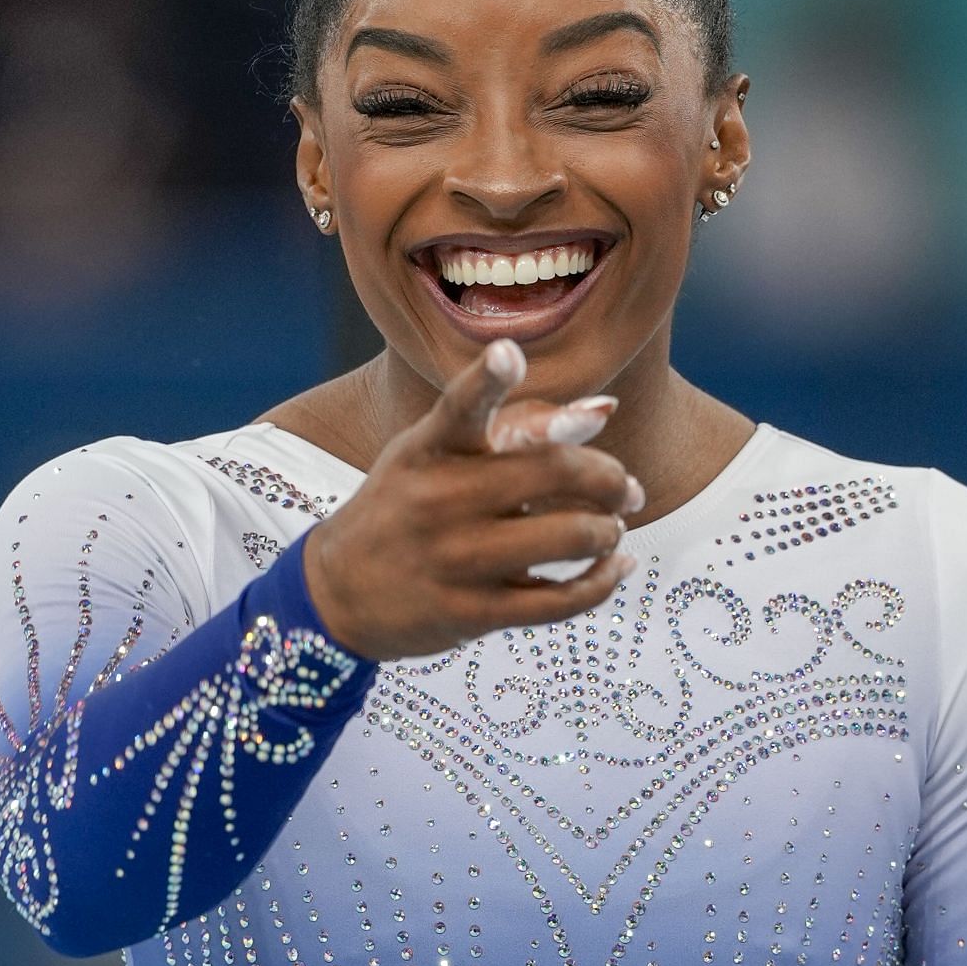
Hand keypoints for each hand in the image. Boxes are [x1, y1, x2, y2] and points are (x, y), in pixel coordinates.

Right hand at [302, 340, 641, 659]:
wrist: (340, 591)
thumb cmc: (406, 506)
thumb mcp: (434, 456)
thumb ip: (515, 429)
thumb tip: (604, 409)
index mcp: (430, 449)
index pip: (458, 408)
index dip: (486, 380)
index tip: (508, 353)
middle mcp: (439, 499)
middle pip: (550, 471)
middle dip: (609, 478)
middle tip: (627, 488)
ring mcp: (455, 558)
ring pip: (566, 537)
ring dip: (608, 531)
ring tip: (613, 529)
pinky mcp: (470, 612)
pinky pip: (558, 601)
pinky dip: (601, 582)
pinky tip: (614, 568)